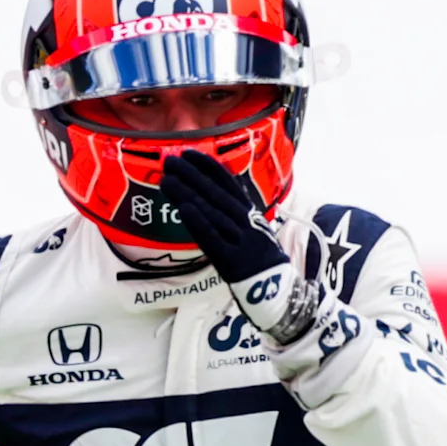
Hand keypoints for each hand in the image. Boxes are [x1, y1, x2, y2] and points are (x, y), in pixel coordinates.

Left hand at [159, 151, 320, 346]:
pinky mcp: (232, 261)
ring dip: (188, 193)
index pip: (228, 184)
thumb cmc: (260, 261)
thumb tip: (209, 194)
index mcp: (250, 214)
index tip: (189, 153)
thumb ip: (234, 213)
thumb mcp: (252, 231)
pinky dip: (199, 222)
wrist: (280, 292)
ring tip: (166, 180)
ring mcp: (240, 241)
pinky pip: (213, 238)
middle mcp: (246, 223)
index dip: (208, 167)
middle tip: (169, 161)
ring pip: (212, 212)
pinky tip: (182, 209)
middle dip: (192, 175)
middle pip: (216, 194)